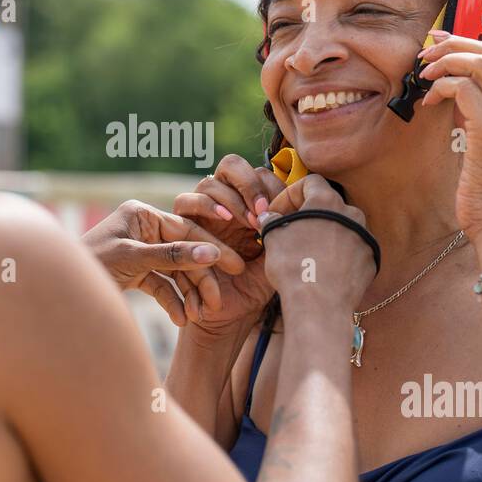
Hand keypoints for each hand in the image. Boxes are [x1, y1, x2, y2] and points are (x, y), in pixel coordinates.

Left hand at [81, 200, 244, 326]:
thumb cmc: (90, 265)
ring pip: (174, 272)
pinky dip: (171, 301)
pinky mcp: (134, 272)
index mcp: (142, 215)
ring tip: (199, 315)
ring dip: (187, 294)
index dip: (212, 250)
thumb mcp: (134, 258)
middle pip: (183, 253)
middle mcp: (142, 230)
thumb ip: (173, 256)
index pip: (186, 230)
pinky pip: (160, 286)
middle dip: (200, 279)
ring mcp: (139, 251)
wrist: (58, 293)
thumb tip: (211, 253)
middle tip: (219, 301)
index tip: (237, 266)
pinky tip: (181, 319)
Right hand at [172, 155, 282, 331]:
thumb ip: (286, 225)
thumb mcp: (278, 253)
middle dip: (248, 184)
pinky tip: (226, 222)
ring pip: (208, 183)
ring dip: (230, 199)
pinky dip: (206, 207)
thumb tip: (300, 199)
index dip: (268, 185)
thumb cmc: (256, 286)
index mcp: (248, 204)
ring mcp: (201, 214)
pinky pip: (185, 204)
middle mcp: (224, 203)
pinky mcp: (181, 227)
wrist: (230, 316)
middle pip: (230, 166)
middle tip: (262, 211)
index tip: (280, 209)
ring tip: (248, 222)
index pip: (257, 173)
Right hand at [259, 174, 376, 312]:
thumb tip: (270, 216)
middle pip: (328, 204)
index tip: (278, 212)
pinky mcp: (371, 259)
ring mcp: (365, 237)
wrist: (320, 306)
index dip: (290, 194)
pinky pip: (353, 248)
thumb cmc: (294, 268)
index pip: (310, 182)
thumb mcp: (273, 238)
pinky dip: (339, 252)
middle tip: (291, 231)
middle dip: (309, 214)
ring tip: (307, 251)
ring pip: (342, 227)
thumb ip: (272, 220)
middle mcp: (352, 213)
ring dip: (325, 233)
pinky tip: (323, 267)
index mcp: (328, 201)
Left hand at [418, 33, 481, 240]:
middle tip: (424, 51)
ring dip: (444, 61)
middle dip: (452, 44)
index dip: (466, 44)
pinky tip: (428, 101)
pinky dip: (441, 86)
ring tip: (422, 73)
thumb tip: (453, 96)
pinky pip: (463, 88)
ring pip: (477, 63)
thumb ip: (479, 118)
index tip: (439, 44)